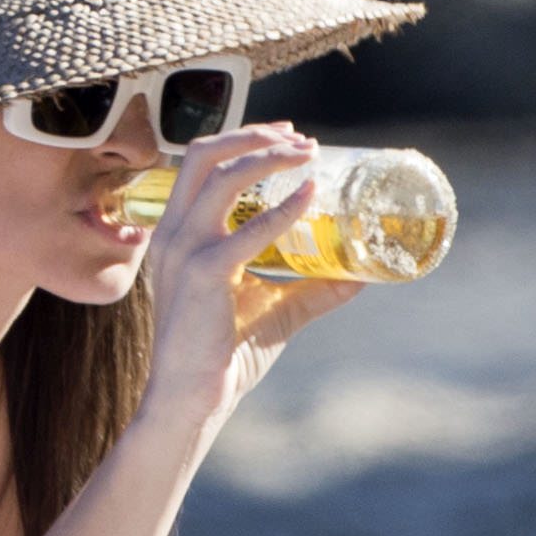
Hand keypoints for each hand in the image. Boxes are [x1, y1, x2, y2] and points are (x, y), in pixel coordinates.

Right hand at [139, 124, 363, 429]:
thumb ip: (310, 289)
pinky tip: (311, 196)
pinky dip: (285, 208)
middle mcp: (173, 233)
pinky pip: (249, 229)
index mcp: (177, 234)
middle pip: (205, 155)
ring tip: (309, 155)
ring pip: (222, 176)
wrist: (191, 399)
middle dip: (255, 135)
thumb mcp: (273, 310)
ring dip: (269, 156)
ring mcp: (184, 251)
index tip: (288, 136)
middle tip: (303, 140)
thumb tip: (361, 275)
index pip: (201, 164)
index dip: (243, 139)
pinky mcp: (205, 274)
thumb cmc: (223, 357)